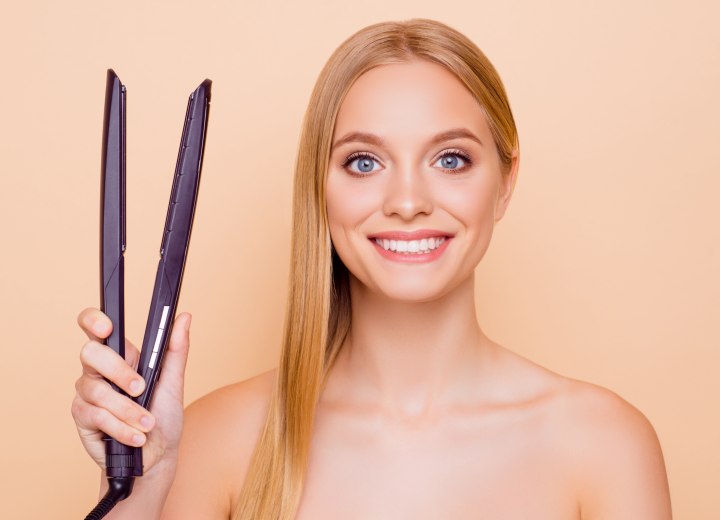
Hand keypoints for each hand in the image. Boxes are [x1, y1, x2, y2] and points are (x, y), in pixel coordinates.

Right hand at [71, 307, 191, 475]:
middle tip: (141, 389)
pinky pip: (98, 416)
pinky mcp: (82, 417)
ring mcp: (88, 393)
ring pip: (99, 391)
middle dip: (119, 372)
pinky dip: (122, 428)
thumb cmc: (163, 416)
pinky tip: (136, 436)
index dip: (94, 321)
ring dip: (129, 410)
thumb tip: (185, 317)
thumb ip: (176, 349)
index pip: (96, 328)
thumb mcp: (173, 382)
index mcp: (121, 356)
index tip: (108, 327)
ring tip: (148, 423)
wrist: (157, 456)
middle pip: (91, 354)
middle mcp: (98, 371)